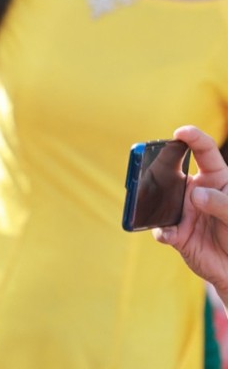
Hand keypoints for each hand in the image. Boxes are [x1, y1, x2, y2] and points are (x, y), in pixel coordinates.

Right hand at [154, 127, 227, 299]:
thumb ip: (220, 203)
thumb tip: (194, 194)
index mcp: (216, 179)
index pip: (204, 152)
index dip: (193, 138)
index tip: (181, 132)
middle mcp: (195, 191)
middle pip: (173, 172)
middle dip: (158, 166)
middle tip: (146, 163)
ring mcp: (183, 211)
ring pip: (160, 200)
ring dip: (153, 202)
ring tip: (150, 202)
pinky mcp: (174, 233)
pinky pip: (160, 229)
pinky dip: (162, 232)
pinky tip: (171, 236)